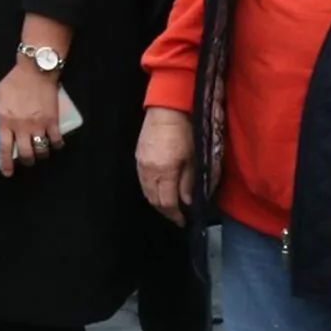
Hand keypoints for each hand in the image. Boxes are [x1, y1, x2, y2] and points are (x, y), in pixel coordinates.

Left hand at [0, 62, 64, 178]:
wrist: (36, 71)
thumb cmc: (15, 81)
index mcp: (5, 120)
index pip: (4, 148)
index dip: (6, 163)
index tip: (7, 172)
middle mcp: (21, 126)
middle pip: (25, 154)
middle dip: (26, 161)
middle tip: (26, 160)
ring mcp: (39, 125)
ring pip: (41, 150)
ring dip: (41, 155)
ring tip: (40, 152)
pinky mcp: (53, 121)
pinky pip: (56, 140)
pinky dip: (56, 145)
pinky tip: (55, 144)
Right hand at [136, 108, 198, 224]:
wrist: (167, 109)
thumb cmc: (185, 132)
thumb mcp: (193, 158)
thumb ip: (188, 182)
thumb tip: (186, 201)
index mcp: (164, 171)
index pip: (166, 202)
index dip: (175, 214)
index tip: (183, 221)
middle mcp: (148, 170)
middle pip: (153, 199)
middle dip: (165, 210)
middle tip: (176, 216)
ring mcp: (140, 163)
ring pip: (146, 191)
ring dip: (156, 201)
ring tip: (169, 205)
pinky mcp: (137, 157)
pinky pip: (142, 180)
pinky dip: (150, 189)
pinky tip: (159, 189)